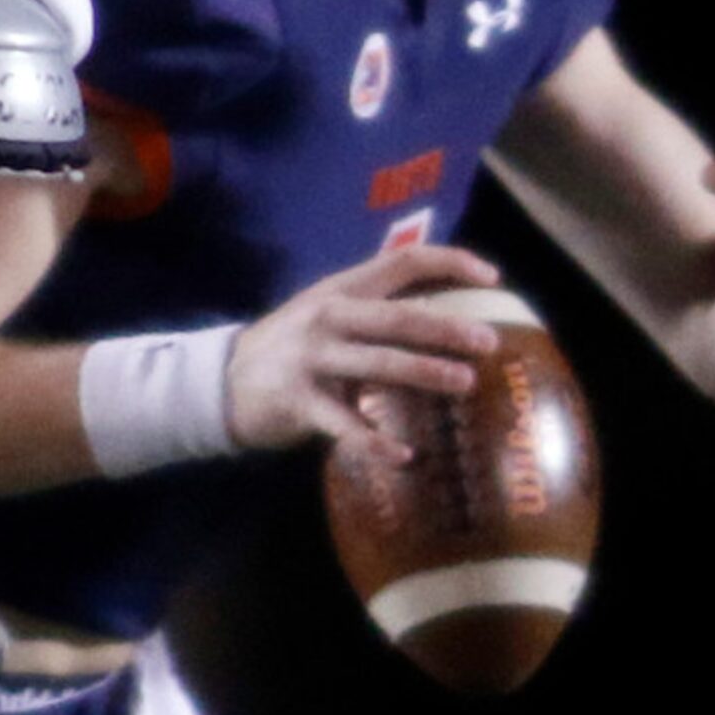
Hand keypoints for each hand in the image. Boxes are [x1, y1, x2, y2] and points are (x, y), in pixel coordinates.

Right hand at [225, 243, 500, 465]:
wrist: (222, 381)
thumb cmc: (292, 348)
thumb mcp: (328, 316)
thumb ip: (376, 315)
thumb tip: (448, 322)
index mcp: (342, 288)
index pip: (403, 259)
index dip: (450, 262)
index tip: (492, 278)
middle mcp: (328, 316)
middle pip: (397, 316)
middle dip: (447, 328)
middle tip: (489, 342)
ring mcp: (311, 358)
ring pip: (378, 364)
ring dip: (425, 373)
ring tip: (465, 384)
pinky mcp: (298, 400)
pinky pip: (344, 423)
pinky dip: (374, 440)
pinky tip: (403, 455)